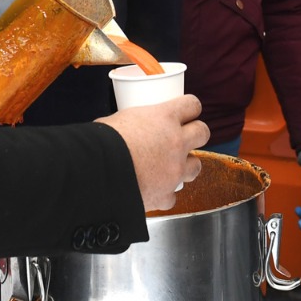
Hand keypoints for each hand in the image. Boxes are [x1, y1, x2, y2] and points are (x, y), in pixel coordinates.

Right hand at [97, 95, 209, 211]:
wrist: (97, 174)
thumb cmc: (102, 143)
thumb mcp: (118, 120)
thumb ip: (133, 123)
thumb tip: (125, 127)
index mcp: (164, 117)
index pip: (192, 105)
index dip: (190, 108)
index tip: (186, 112)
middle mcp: (176, 142)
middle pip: (203, 133)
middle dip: (195, 134)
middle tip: (183, 138)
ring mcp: (174, 170)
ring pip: (196, 166)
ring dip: (186, 165)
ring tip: (171, 166)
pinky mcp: (166, 194)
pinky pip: (173, 195)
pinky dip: (165, 193)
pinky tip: (154, 189)